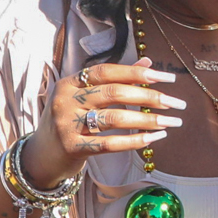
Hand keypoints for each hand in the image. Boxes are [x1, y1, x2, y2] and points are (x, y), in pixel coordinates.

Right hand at [23, 61, 185, 186]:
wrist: (40, 156)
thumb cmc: (70, 121)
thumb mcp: (85, 97)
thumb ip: (115, 79)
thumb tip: (148, 61)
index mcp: (70, 82)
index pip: (108, 71)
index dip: (139, 73)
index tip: (169, 79)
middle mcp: (65, 100)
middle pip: (115, 93)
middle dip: (151, 97)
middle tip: (177, 103)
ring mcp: (66, 124)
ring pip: (115, 118)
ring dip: (148, 120)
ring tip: (172, 121)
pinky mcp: (71, 147)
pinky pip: (109, 144)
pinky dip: (135, 141)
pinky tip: (155, 138)